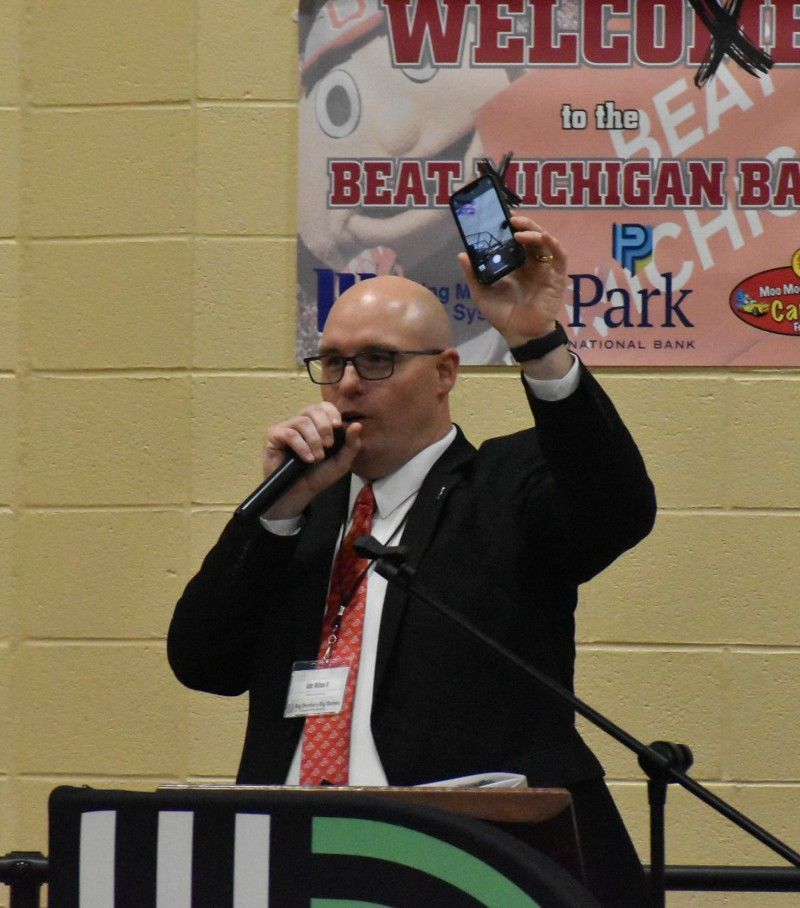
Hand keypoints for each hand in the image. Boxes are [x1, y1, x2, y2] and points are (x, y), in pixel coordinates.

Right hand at [261, 403, 360, 518]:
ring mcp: (286, 428)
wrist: (299, 493)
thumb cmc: (318, 476)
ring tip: (317, 458)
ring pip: (302, 422)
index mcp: (316, 424)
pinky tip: (307, 459)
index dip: (331, 413)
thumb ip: (351, 444)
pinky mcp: (274, 436)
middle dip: (324, 427)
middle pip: (312, 409)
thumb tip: (357, 425)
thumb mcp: (341, 461)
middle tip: (328, 446)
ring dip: (314, 440)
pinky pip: (289, 434)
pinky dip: (302, 446)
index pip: (323, 406)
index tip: (338, 426)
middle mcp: (300, 422)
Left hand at [457, 214, 567, 346]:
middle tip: (510, 218)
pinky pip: (558, 256)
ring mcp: (545, 269)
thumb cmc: (503, 316)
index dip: (510, 228)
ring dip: (534, 231)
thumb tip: (461, 254)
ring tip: (519, 228)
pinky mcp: (557, 276)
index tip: (500, 217)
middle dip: (523, 224)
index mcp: (515, 266)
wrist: (520, 335)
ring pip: (544, 242)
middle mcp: (531, 264)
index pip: (515, 241)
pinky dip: (552, 244)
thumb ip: (473, 275)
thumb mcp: (482, 294)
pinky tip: (542, 237)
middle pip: (531, 237)